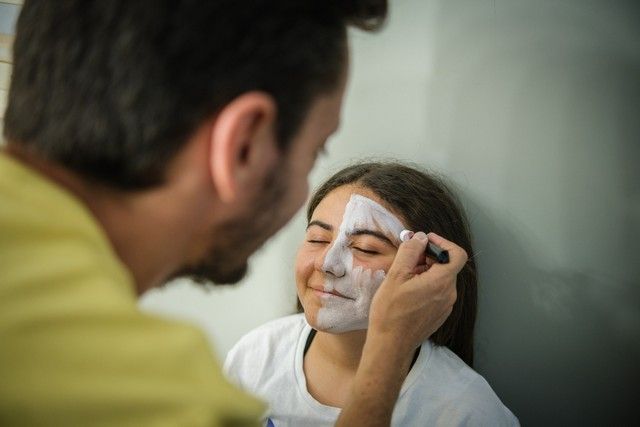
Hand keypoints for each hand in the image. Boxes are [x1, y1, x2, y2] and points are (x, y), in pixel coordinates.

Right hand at [368, 231, 467, 355]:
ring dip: (426, 272)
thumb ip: (410, 252)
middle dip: (428, 257)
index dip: (443, 242)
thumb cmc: (390, 312)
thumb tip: (420, 237)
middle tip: (407, 259)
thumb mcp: (395, 276)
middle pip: (446, 265)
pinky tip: (407, 292)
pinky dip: (426, 285)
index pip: (457, 254)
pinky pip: (438, 293)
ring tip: (404, 278)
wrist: (390, 345)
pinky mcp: (439, 315)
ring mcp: (445, 306)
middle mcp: (449, 294)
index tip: (425, 241)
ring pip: (441, 279)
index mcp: (441, 282)